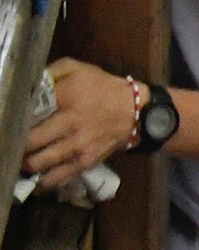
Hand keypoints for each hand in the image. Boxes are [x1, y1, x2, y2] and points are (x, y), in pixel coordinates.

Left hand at [22, 60, 135, 190]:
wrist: (136, 109)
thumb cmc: (102, 87)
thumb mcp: (78, 68)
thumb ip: (52, 72)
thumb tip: (27, 84)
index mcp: (67, 96)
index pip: (29, 111)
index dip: (14, 120)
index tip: (8, 123)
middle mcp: (71, 122)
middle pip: (30, 141)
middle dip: (15, 145)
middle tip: (10, 145)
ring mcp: (79, 144)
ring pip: (40, 162)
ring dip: (25, 164)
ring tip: (20, 161)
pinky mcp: (86, 160)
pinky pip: (59, 177)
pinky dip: (44, 181)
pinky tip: (37, 179)